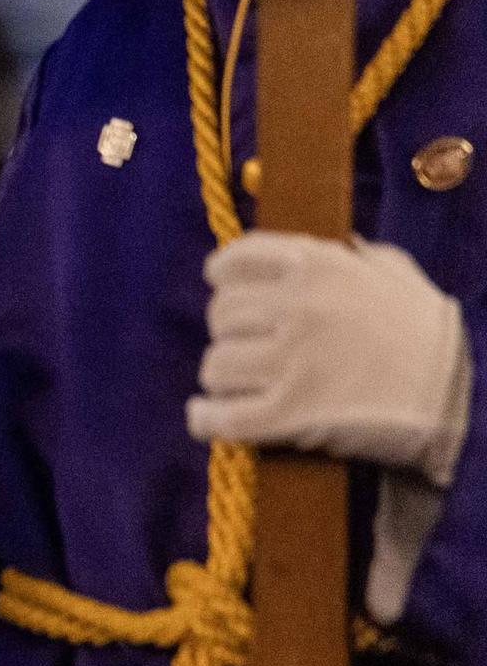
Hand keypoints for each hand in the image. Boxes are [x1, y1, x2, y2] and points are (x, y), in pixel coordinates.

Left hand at [186, 232, 472, 484]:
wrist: (470, 400)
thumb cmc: (432, 339)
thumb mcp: (398, 277)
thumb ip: (356, 257)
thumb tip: (333, 247)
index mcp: (321, 267)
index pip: (239, 258)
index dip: (225, 274)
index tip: (223, 284)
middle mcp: (299, 307)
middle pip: (221, 314)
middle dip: (231, 331)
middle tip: (250, 345)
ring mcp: (292, 362)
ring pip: (216, 364)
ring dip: (224, 377)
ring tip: (241, 384)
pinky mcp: (290, 415)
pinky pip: (222, 416)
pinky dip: (206, 418)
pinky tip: (205, 417)